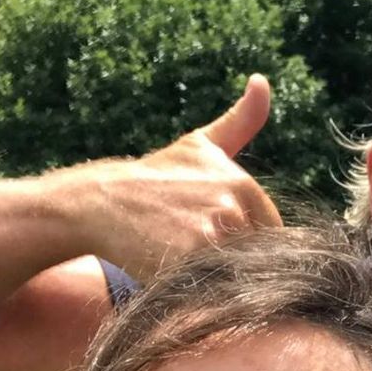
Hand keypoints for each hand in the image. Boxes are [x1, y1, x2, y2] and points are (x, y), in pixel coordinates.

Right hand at [84, 75, 282, 276]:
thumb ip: (241, 121)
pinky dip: (195, 289)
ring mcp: (209, 233)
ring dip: (213, 277)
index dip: (244, 243)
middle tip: (192, 248)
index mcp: (241, 183)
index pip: (271, 235)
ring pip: (232, 276)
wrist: (100, 201)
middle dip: (230, 260)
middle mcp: (230, 204)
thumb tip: (263, 81)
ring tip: (181, 257)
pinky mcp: (186, 260)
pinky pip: (208, 289)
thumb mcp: (200, 145)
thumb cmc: (155, 177)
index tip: (213, 235)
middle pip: (254, 259)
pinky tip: (171, 269)